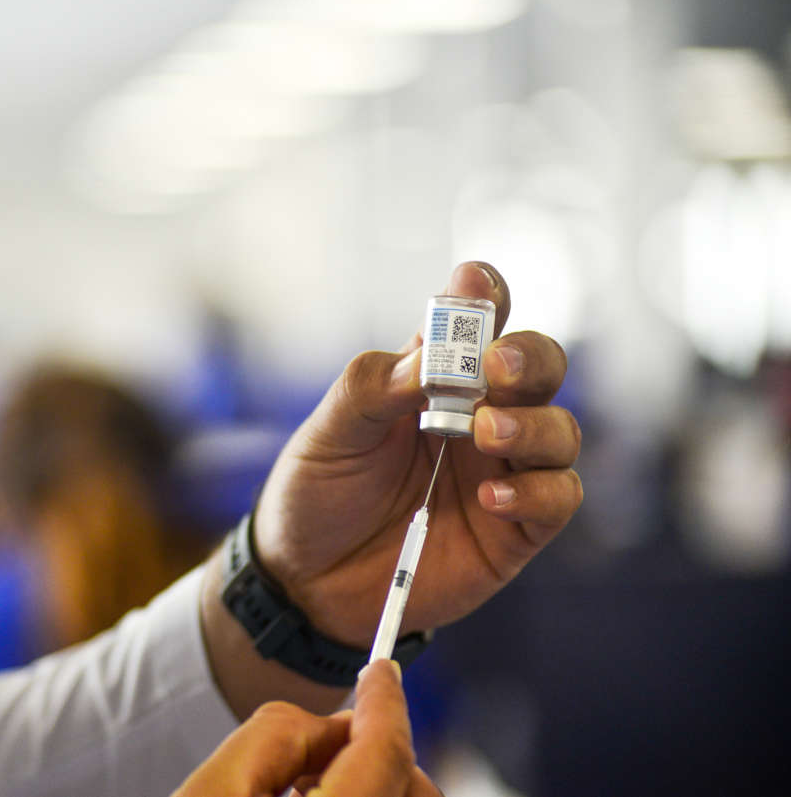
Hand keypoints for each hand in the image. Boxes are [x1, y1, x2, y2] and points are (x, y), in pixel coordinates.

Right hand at [172, 659, 440, 796]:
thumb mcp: (213, 792)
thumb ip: (279, 738)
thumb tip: (335, 727)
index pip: (386, 754)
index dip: (384, 702)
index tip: (380, 672)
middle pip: (406, 788)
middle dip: (378, 750)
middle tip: (322, 747)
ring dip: (368, 783)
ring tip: (300, 789)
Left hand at [256, 261, 581, 645]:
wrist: (305, 581)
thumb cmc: (317, 493)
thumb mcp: (330, 432)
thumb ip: (376, 387)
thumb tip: (430, 355)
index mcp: (433, 380)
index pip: (477, 323)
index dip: (486, 297)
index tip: (478, 284)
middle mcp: (478, 418)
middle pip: (538, 368)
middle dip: (529, 357)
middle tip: (496, 367)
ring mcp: (502, 473)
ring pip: (559, 430)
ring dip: (532, 424)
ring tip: (484, 434)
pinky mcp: (514, 531)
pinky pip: (557, 499)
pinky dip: (536, 492)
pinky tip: (488, 499)